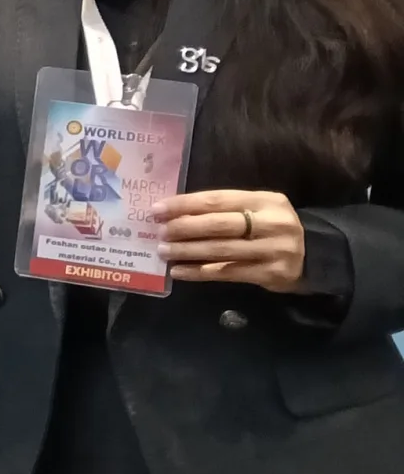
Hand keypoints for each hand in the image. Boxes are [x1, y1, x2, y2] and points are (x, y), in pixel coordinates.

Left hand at [152, 189, 306, 292]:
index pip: (217, 199)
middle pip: (218, 224)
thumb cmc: (273, 228)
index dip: (184, 204)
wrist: (316, 255)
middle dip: (184, 228)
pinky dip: (200, 272)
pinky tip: (179, 271)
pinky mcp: (270, 274)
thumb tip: (176, 212)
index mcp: (265, 200)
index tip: (157, 210)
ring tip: (163, 252)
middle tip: (159, 232)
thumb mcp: (259, 209)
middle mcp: (271, 223)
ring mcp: (273, 249)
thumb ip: (226, 208)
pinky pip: (227, 272)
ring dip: (187, 251)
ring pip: (221, 250)